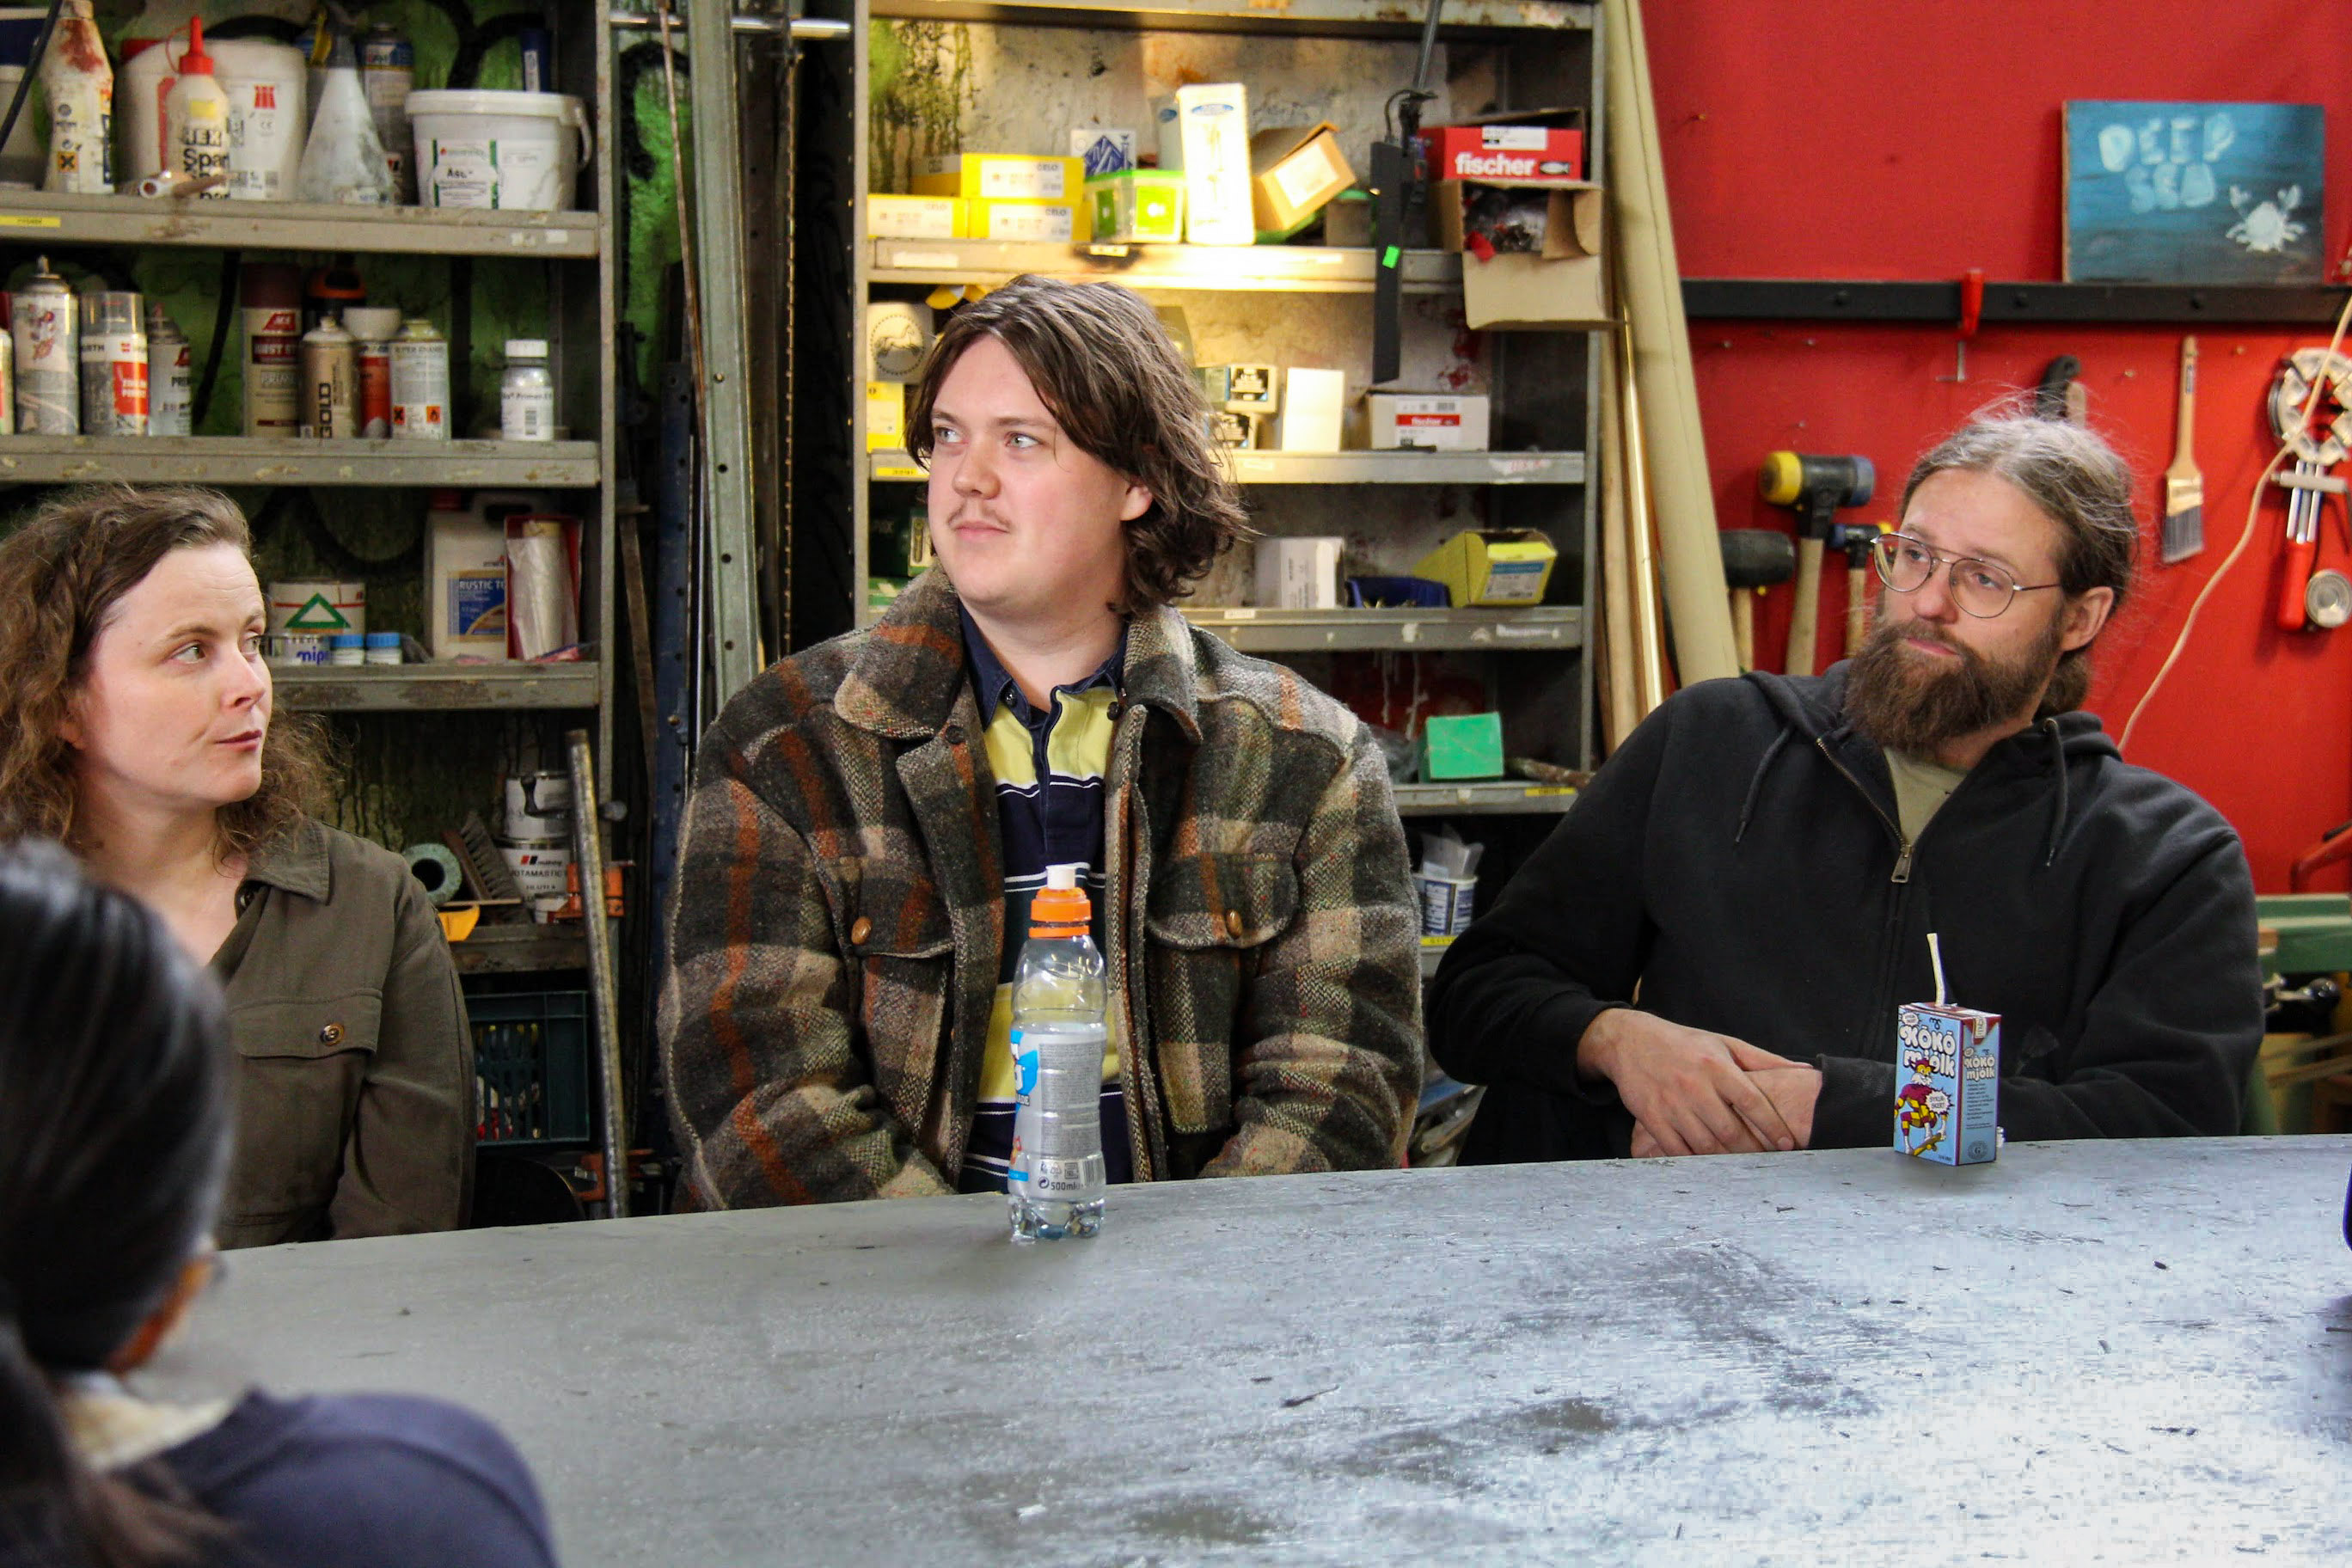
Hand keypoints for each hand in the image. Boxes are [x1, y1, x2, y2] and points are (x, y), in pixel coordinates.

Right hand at [1578, 1008, 1801, 1155]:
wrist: (1630, 1041)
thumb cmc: (1684, 1044)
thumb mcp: (1724, 1043)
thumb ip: (1763, 1060)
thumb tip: (1802, 1070)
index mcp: (1716, 1067)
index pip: (1752, 1101)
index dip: (1773, 1126)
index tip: (1788, 1144)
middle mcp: (1694, 1086)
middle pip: (1730, 1130)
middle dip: (1753, 1151)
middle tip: (1769, 1162)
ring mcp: (1671, 1104)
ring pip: (1705, 1144)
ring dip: (1728, 1160)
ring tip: (1744, 1168)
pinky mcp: (1651, 1118)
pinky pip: (1678, 1150)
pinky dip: (1697, 1162)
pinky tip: (1710, 1166)